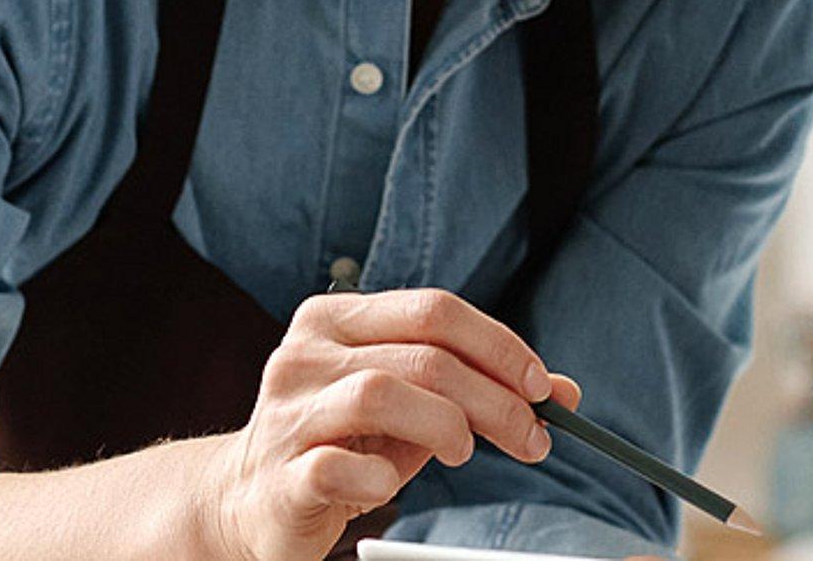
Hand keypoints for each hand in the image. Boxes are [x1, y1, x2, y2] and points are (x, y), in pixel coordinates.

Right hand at [194, 288, 581, 560]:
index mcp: (339, 317)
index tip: (542, 386)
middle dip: (493, 396)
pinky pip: (337, 464)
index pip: (436, 310)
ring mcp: (285, 412)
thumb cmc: (347, 442)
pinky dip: (381, 475)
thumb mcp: (416, 406)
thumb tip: (566, 394)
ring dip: (446, 425)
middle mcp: (306, 352)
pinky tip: (390, 485)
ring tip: (464, 453)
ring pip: (381, 393)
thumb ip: (481, 390)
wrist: (246, 503)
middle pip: (422, 354)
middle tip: (531, 435)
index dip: (498, 345)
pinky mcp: (274, 475)